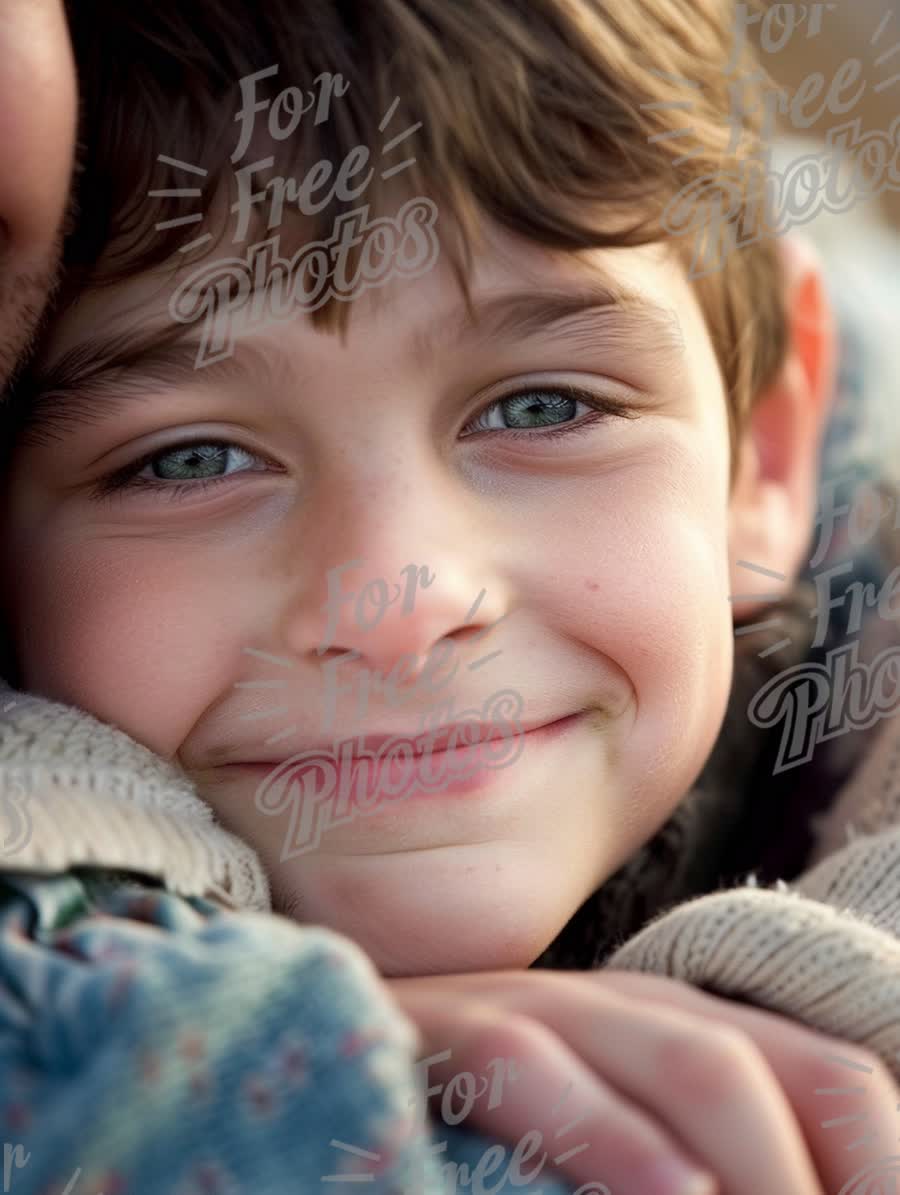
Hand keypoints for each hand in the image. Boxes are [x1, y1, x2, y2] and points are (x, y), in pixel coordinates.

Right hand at [384, 967, 899, 1194]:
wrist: (372, 1051)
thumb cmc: (507, 1121)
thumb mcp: (619, 1143)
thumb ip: (702, 1164)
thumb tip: (777, 1193)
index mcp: (686, 1027)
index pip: (833, 1079)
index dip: (882, 1164)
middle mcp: (634, 1007)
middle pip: (781, 1073)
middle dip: (830, 1184)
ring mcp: (548, 1010)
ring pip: (694, 1062)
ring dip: (763, 1172)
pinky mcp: (457, 1029)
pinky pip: (541, 1067)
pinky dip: (613, 1139)